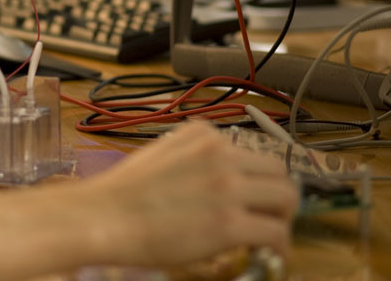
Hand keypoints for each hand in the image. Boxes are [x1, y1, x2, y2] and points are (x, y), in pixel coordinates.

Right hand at [76, 122, 297, 266]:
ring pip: (286, 198)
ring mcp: (227, 188)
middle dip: (277, 195)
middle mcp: (220, 154)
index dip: (256, 178)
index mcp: (202, 134)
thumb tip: (214, 181)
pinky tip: (270, 254)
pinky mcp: (229, 223)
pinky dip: (280, 246)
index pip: (251, 151)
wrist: (104, 217)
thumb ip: (192, 156)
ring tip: (268, 235)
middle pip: (278, 171)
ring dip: (281, 218)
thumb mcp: (160, 153)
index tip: (253, 195)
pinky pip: (276, 233)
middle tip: (268, 216)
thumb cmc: (121, 193)